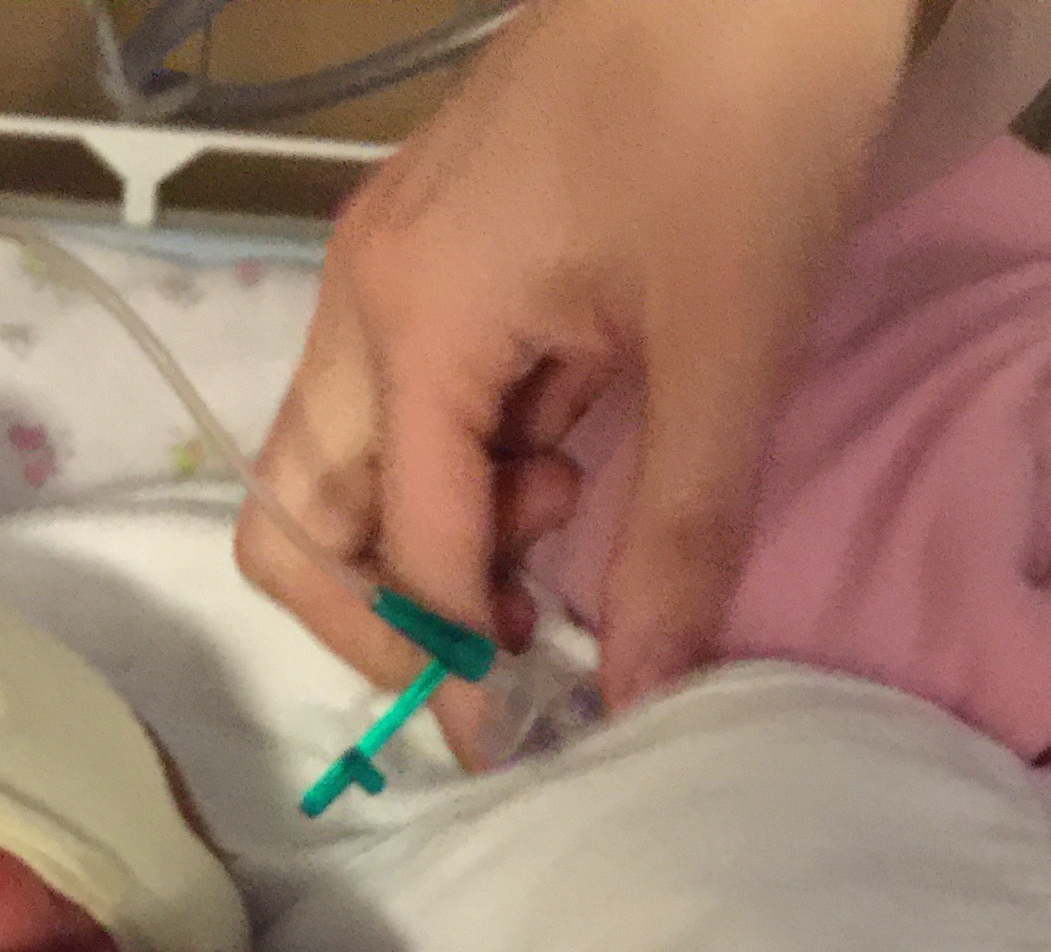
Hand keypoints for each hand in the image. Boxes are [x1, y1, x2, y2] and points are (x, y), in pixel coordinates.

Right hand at [236, 0, 918, 754]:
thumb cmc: (748, 110)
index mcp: (417, 315)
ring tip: (558, 512)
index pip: (399, 549)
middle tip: (498, 644)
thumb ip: (677, 535)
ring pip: (341, 463)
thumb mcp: (728, 344)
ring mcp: (391, 262)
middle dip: (383, 614)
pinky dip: (461, 465)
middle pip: (302, 515)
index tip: (520, 742)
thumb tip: (639, 692)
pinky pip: (402, 402)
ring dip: (427, 534)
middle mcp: (367, 294)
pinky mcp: (436, 244)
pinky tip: (567, 444)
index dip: (453, 666)